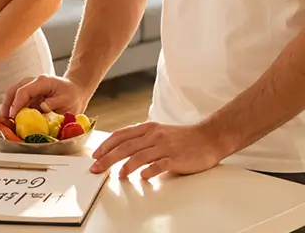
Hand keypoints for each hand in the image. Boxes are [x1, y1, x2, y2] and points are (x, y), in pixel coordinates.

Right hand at [1, 75, 90, 119]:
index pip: (24, 91)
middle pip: (13, 91)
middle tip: (4, 120)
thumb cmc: (72, 95)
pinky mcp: (29, 97)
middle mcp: (33, 83)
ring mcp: (30, 89)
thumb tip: (42, 107)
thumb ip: (54, 103)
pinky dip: (13, 111)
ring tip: (5, 122)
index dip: (16, 104)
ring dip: (7, 108)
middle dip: (6, 106)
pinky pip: (17, 102)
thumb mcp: (67, 99)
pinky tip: (12, 121)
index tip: (14, 117)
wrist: (75, 91)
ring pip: (12, 95)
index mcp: (42, 82)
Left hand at [89, 121, 228, 179]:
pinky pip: (160, 164)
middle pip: (126, 147)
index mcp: (149, 128)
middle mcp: (154, 135)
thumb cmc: (183, 138)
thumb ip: (142, 139)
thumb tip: (121, 150)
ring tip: (118, 175)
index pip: (121, 135)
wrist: (208, 137)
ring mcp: (165, 146)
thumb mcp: (159, 132)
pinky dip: (150, 171)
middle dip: (108, 158)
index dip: (106, 145)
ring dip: (127, 166)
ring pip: (140, 155)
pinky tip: (143, 177)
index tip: (95, 155)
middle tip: (96, 169)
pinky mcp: (176, 158)